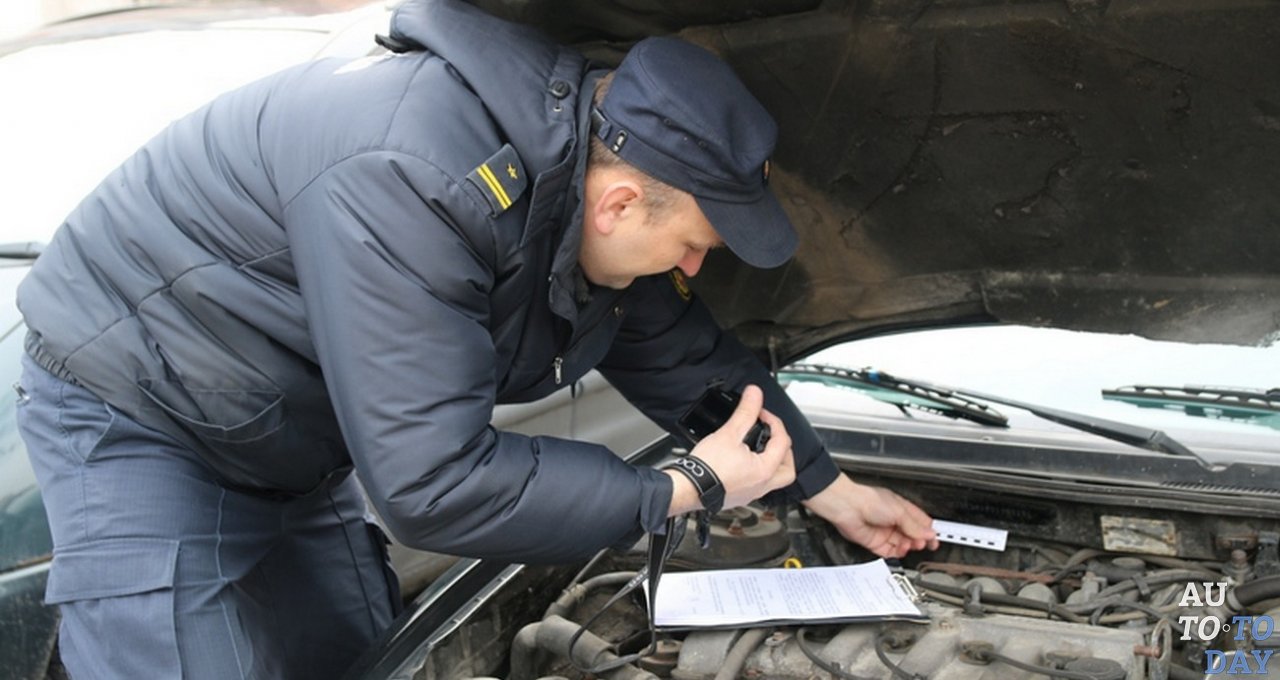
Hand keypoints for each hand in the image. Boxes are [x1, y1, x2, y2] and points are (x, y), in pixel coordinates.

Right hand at [666, 385, 795, 514]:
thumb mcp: (729, 433)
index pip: (782, 442)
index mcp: (765, 470)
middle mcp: (762, 486)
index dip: (774, 422)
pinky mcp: (739, 497)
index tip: (761, 414)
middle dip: (784, 449)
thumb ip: (745, 412)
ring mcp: (751, 494)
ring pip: (773, 480)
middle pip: (787, 469)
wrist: (688, 488)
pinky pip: (757, 485)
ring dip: (772, 462)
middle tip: (773, 436)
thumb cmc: (708, 467)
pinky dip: (757, 472)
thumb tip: (754, 395)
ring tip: (761, 449)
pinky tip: (744, 463)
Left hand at [802, 475, 938, 558]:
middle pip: (912, 535)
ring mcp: (884, 532)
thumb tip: (929, 534)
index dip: (928, 531)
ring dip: (909, 547)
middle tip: (924, 544)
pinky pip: (889, 552)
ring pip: (902, 544)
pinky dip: (896, 553)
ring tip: (911, 545)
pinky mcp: (875, 542)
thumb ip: (914, 526)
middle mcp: (893, 520)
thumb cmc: (869, 500)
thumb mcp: (899, 512)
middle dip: (920, 540)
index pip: (920, 522)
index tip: (936, 539)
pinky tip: (900, 550)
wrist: (848, 507)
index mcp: (901, 509)